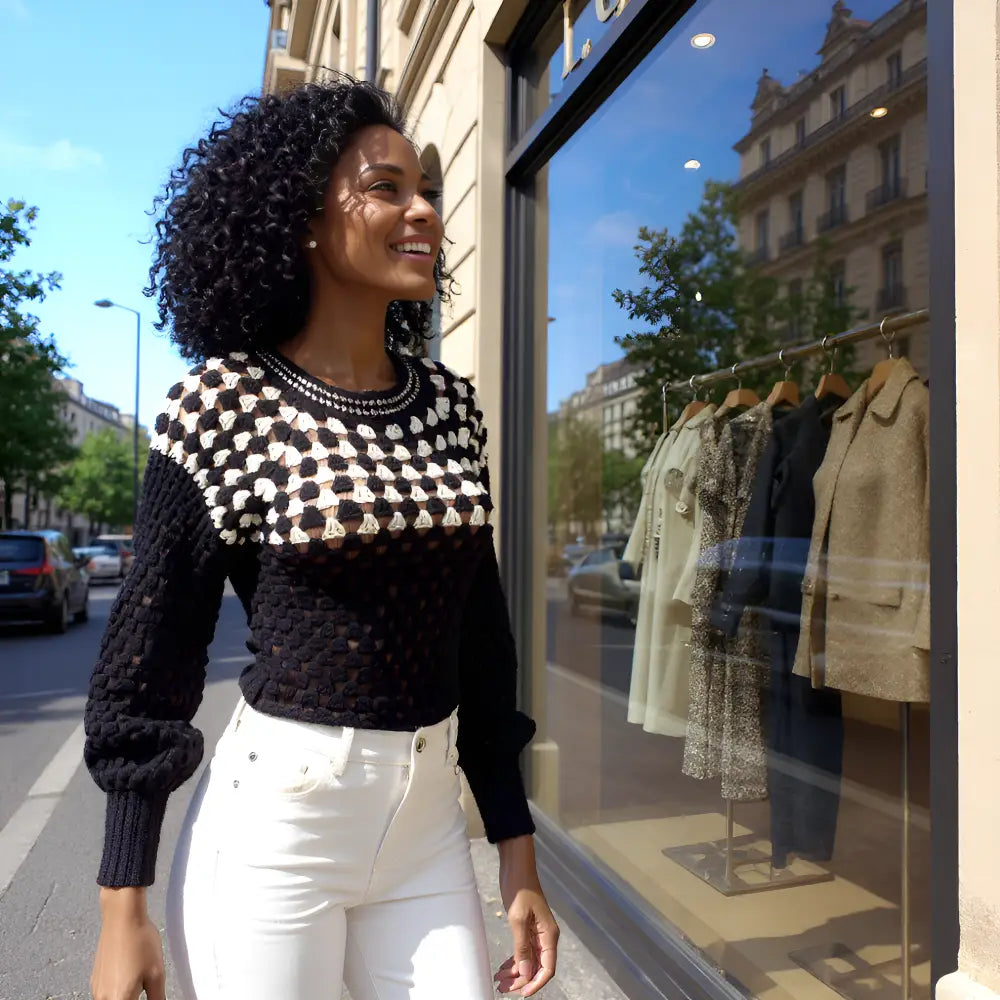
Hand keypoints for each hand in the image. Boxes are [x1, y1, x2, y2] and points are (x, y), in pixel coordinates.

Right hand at [90, 887, 165, 999]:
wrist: (122, 917)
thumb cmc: (139, 941)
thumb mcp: (157, 973)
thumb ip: (158, 998)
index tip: (151, 996)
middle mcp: (103, 998)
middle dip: (136, 999)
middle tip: (145, 988)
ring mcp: (97, 989)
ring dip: (126, 997)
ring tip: (139, 982)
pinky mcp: (95, 979)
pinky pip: (106, 994)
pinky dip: (118, 991)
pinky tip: (130, 977)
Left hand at [495, 836, 558, 996]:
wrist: (516, 867)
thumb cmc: (519, 889)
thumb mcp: (518, 919)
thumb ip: (522, 947)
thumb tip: (526, 973)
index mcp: (548, 935)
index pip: (547, 968)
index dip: (536, 983)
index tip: (522, 993)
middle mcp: (545, 937)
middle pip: (537, 968)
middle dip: (521, 980)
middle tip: (502, 987)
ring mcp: (536, 933)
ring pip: (529, 961)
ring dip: (516, 973)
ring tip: (499, 980)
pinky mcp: (527, 929)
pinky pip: (523, 951)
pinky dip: (514, 961)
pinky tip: (502, 968)